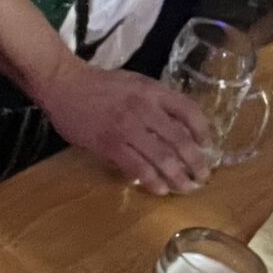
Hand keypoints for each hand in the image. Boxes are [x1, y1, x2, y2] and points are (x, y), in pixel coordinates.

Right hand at [44, 61, 213, 193]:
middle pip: (180, 140)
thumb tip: (178, 126)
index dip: (203, 130)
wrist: (64, 85)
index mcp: (153, 91)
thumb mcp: (135, 83)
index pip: (189, 110)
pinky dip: (151, 181)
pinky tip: (159, 189)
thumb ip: (156, 101)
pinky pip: (137, 167)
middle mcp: (145, 108)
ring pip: (162, 157)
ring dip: (178, 177)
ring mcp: (127, 127)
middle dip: (196, 162)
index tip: (208, 145)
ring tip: (186, 188)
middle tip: (203, 177)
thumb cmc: (100, 85)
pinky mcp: (110, 144)